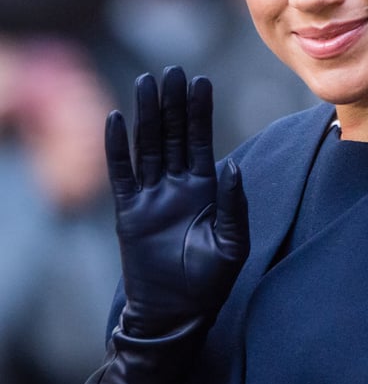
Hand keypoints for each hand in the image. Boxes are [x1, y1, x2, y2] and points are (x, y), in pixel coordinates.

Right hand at [106, 66, 248, 338]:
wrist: (177, 314)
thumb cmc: (210, 281)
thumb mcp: (232, 241)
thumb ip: (234, 203)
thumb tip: (232, 165)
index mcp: (205, 189)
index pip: (200, 140)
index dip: (200, 111)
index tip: (201, 81)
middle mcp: (176, 186)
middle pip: (172, 134)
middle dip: (172, 103)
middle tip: (172, 69)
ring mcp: (150, 197)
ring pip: (147, 146)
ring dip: (146, 115)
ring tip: (146, 82)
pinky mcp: (129, 212)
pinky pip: (122, 174)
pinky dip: (118, 148)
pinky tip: (116, 120)